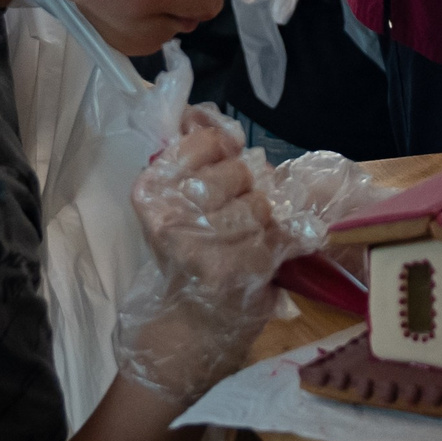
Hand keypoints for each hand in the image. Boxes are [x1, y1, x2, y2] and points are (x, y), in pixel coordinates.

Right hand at [113, 110, 302, 403]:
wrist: (188, 329)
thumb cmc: (185, 259)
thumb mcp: (174, 205)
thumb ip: (190, 156)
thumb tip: (203, 111)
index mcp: (151, 192)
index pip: (208, 140)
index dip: (225, 151)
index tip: (222, 170)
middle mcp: (173, 215)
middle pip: (242, 169)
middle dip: (250, 188)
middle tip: (237, 215)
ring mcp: (207, 243)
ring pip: (265, 199)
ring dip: (270, 217)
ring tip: (250, 238)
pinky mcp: (241, 266)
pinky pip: (285, 229)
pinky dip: (290, 238)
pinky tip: (273, 251)